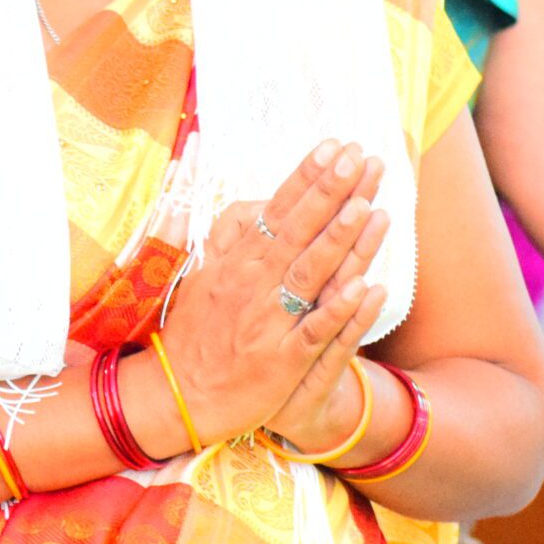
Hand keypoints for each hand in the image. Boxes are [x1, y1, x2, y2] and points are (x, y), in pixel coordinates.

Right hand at [152, 142, 391, 447]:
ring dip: (338, 240)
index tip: (334, 147)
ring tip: (365, 205)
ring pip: (308, 273)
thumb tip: (252, 206)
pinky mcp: (280, 360)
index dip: (307, 178)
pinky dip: (337, 309)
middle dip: (329, 192)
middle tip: (359, 157)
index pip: (277, 210)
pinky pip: (313, 330)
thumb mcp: (201, 277)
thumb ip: (227, 240)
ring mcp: (266, 321)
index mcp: (235, 262)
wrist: (177, 395)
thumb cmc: (193, 335)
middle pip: (296, 231)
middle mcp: (251, 284)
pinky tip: (364, 287)